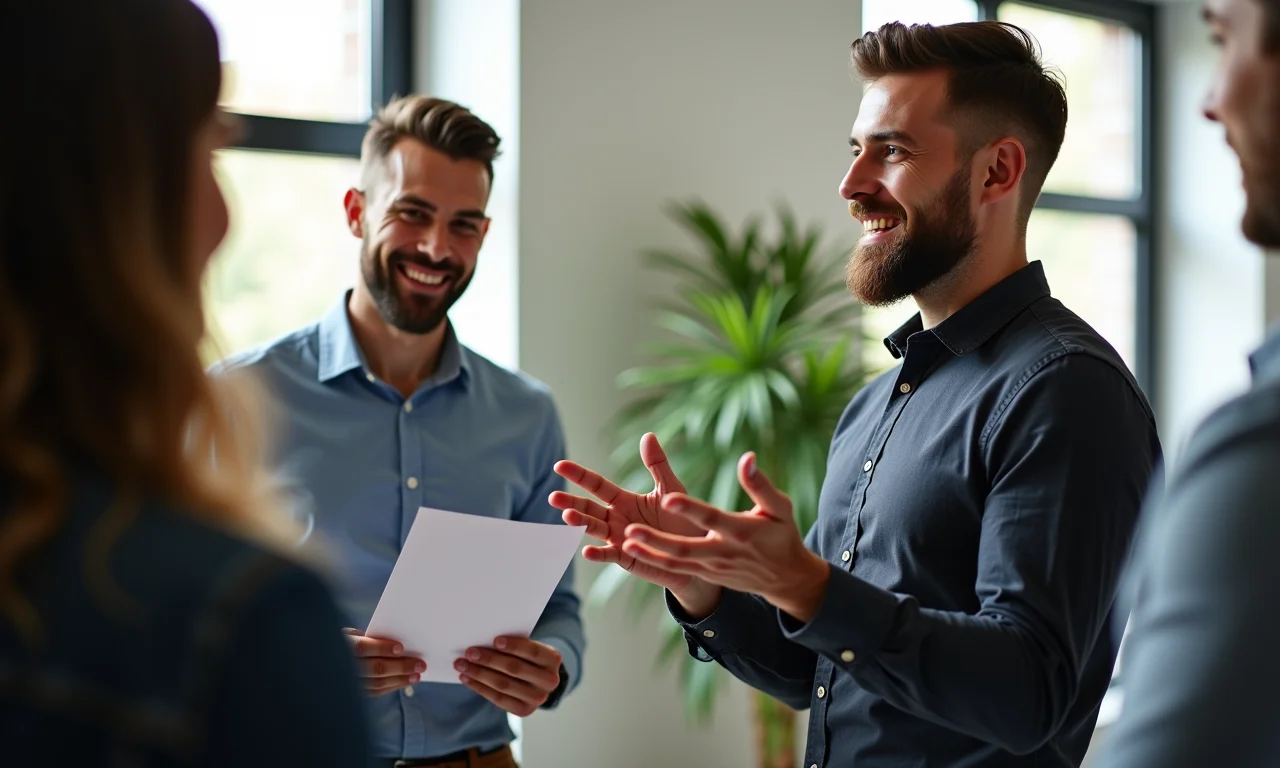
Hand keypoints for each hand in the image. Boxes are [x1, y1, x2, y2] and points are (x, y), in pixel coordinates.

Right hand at [343, 628, 425, 695]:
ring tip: (416, 675)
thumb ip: (368, 639)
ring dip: (399, 680)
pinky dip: (390, 687)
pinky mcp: (351, 694)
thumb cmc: (340, 643)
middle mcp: (341, 667)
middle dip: (400, 667)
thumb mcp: (349, 635)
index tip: (401, 647)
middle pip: (374, 669)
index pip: (361, 648)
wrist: (323, 661)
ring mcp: (345, 683)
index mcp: (340, 646)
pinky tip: (403, 681)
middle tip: (420, 665)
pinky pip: (373, 692)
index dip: (381, 648)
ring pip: (376, 684)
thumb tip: (396, 644)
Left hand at [455, 636, 562, 716]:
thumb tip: (483, 640)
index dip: (514, 646)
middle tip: (469, 652)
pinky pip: (498, 699)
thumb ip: (515, 645)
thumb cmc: (528, 657)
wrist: (539, 681)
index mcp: (553, 659)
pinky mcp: (524, 711)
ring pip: (503, 685)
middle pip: (515, 669)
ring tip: (461, 664)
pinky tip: (467, 677)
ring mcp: (537, 699)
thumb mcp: (530, 648)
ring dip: (479, 674)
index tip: (495, 640)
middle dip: (489, 659)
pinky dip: (479, 687)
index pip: (532, 651)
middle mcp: (549, 681)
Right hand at [550, 433, 712, 602]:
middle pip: (588, 508)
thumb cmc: (682, 519)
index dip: (578, 475)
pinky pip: (610, 555)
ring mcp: (618, 539)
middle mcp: (615, 518)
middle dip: (571, 503)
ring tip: (567, 516)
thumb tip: (647, 435)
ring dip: (581, 523)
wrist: (698, 550)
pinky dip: (598, 553)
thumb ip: (657, 465)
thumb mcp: (670, 489)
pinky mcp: (627, 557)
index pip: (596, 485)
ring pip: (594, 529)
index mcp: (623, 499)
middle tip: (553, 497)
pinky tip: (587, 550)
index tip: (559, 466)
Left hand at [620, 451, 830, 621]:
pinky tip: (631, 551)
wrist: (784, 577)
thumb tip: (747, 457)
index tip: (668, 499)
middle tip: (630, 530)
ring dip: (650, 553)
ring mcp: (713, 568)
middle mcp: (723, 552)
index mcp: (741, 531)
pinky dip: (654, 562)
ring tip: (624, 542)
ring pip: (676, 563)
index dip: (690, 509)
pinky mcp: (706, 574)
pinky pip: (676, 570)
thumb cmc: (781, 534)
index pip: (712, 519)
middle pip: (685, 548)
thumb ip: (760, 484)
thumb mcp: (780, 507)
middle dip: (657, 541)